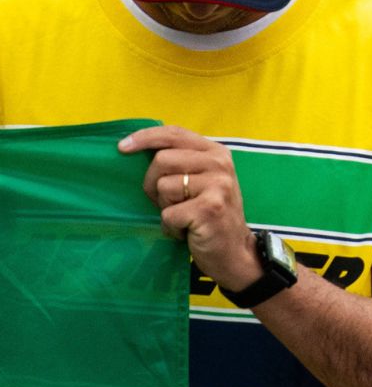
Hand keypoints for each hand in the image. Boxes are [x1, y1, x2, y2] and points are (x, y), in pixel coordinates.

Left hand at [120, 124, 262, 291]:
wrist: (234, 252)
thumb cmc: (209, 216)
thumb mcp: (201, 181)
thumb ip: (181, 162)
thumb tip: (136, 149)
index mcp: (217, 153)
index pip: (174, 134)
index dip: (145, 137)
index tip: (122, 147)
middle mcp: (220, 164)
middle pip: (162, 159)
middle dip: (154, 184)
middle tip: (169, 202)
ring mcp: (218, 185)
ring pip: (163, 186)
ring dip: (165, 207)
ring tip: (183, 217)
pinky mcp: (210, 208)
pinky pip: (168, 213)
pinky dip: (171, 227)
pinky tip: (187, 231)